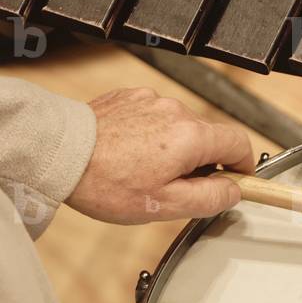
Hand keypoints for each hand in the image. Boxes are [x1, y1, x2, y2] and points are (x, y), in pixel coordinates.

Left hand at [67, 87, 253, 223]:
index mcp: (191, 137)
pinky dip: (153, 136)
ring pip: (182, 128)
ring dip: (176, 148)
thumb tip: (234, 191)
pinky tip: (132, 153)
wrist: (58, 154)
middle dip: (203, 162)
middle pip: (209, 137)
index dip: (242, 166)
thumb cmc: (106, 182)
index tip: (234, 181)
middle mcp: (175, 111)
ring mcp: (152, 100)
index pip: (240, 144)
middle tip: (178, 187)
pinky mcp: (131, 97)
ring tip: (146, 170)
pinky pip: (156, 118)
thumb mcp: (167, 205)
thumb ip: (211, 198)